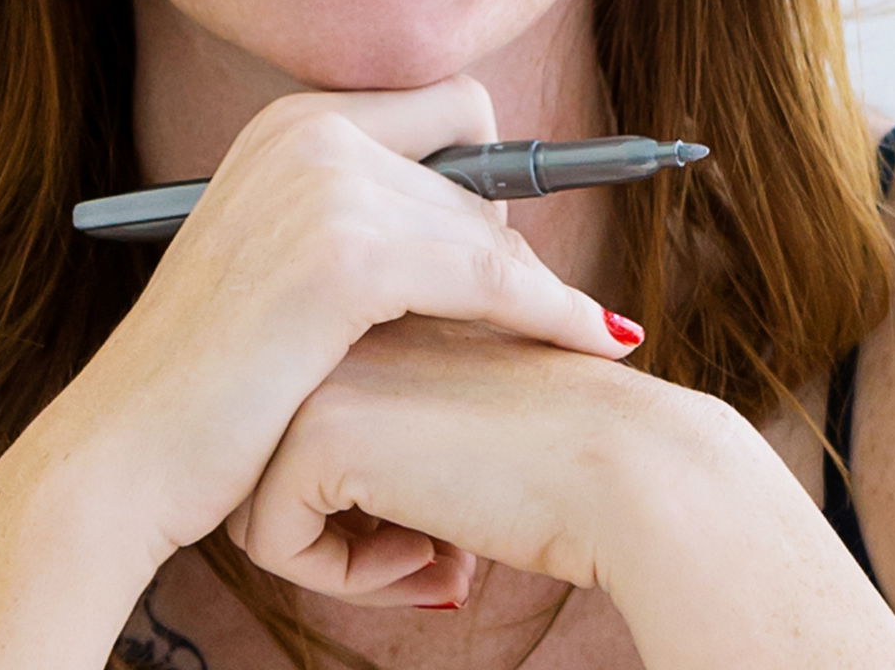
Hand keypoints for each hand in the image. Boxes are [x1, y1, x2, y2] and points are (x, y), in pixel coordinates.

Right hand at [41, 78, 647, 583]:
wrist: (120, 459)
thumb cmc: (207, 385)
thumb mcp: (279, 263)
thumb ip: (359, 215)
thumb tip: (481, 203)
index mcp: (293, 123)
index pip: (456, 110)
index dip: (492, 182)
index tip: (506, 254)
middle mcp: (309, 132)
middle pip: (482, 172)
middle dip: (508, 248)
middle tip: (536, 319)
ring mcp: (324, 188)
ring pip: (493, 232)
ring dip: (539, 292)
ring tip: (582, 337)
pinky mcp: (346, 258)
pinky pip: (494, 279)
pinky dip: (551, 312)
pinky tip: (597, 342)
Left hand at [228, 314, 692, 607]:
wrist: (632, 469)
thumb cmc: (574, 458)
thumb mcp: (472, 418)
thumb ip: (410, 426)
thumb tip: (363, 508)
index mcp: (389, 314)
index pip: (320, 434)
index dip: (376, 505)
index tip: (450, 527)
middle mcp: (347, 328)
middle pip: (279, 468)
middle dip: (355, 534)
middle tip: (442, 555)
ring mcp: (326, 370)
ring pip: (262, 505)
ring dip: (348, 560)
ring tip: (437, 560)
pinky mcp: (316, 431)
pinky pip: (272, 542)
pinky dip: (345, 579)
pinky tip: (433, 558)